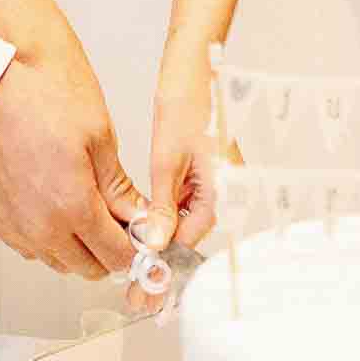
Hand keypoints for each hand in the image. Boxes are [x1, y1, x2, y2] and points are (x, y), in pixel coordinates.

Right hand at [0, 45, 144, 279]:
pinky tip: (49, 198)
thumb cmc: (38, 92)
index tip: (141, 233)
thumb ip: (120, 188)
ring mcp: (9, 224)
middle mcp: (37, 227)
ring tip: (81, 201)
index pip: (116, 257)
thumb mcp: (98, 135)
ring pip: (54, 259)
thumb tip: (138, 216)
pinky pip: (24, 242)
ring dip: (74, 243)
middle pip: (86, 268)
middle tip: (116, 216)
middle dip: (108, 249)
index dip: (136, 247)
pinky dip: (43, 232)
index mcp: (71, 208)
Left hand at [146, 41, 219, 269]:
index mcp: (223, 190)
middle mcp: (225, 190)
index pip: (189, 241)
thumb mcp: (168, 159)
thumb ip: (163, 205)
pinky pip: (187, 203)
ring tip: (134, 264)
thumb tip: (153, 241)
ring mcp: (217, 180)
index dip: (163, 266)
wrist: (196, 68)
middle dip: (163, 263)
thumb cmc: (188, 103)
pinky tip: (145, 228)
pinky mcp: (207, 171)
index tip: (142, 287)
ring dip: (163, 241)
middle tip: (137, 292)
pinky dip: (167, 217)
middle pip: (190, 237)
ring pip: (187, 222)